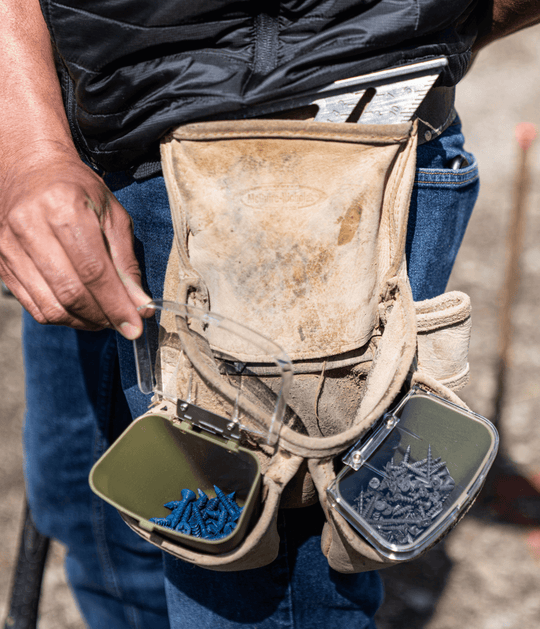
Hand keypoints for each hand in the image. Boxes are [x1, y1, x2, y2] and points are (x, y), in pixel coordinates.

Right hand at [0, 145, 150, 337]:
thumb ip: (126, 263)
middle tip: (123, 324)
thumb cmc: (78, 189)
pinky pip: (33, 305)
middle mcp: (30, 227)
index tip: (135, 327)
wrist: (29, 168)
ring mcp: (8, 246)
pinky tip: (81, 312)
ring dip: (83, 322)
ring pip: (50, 306)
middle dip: (102, 317)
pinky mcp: (0, 263)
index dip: (116, 305)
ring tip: (105, 319)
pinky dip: (62, 317)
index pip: (94, 272)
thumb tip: (140, 306)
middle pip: (70, 293)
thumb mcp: (113, 216)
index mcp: (64, 208)